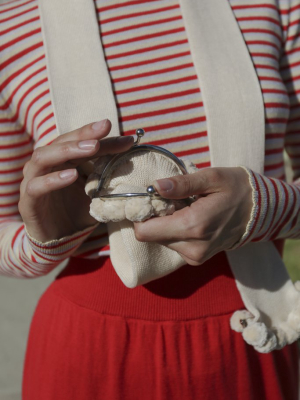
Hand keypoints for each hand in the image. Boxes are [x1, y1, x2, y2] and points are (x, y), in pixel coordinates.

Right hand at [19, 119, 133, 241]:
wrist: (59, 242)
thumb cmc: (77, 212)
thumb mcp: (97, 192)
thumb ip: (108, 176)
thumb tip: (133, 160)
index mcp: (62, 160)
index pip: (80, 142)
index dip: (100, 137)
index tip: (126, 137)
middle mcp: (46, 165)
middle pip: (61, 142)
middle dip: (84, 135)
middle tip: (104, 130)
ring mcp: (33, 181)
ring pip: (43, 157)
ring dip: (68, 150)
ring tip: (92, 148)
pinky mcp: (28, 201)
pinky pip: (36, 186)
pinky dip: (53, 179)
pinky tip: (72, 176)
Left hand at [134, 167, 252, 264]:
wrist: (260, 211)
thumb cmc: (236, 189)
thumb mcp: (211, 178)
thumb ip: (182, 184)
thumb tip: (155, 186)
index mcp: (193, 226)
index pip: (144, 232)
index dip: (140, 215)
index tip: (148, 199)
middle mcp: (192, 247)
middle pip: (151, 236)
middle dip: (154, 217)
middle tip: (170, 200)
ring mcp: (195, 256)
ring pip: (161, 240)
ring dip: (166, 224)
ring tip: (185, 208)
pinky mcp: (196, 259)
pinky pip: (172, 244)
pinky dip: (175, 231)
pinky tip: (190, 218)